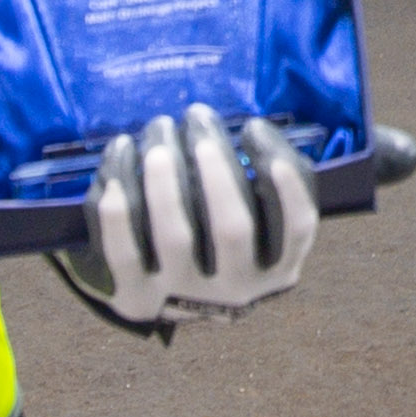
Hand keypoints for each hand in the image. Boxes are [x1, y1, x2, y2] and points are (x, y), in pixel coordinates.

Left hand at [51, 104, 318, 331]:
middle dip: (215, 167)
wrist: (172, 301)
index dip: (287, 183)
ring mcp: (184, 296)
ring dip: (165, 178)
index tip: (255, 129)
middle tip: (197, 116)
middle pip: (232, 228)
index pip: (295, 227)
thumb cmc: (224, 242)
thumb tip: (257, 131)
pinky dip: (120, 207)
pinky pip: (124, 251)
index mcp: (277, 268)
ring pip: (175, 236)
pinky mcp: (137, 298)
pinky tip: (121, 158)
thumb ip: (270, 184)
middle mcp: (235, 289)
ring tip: (159, 130)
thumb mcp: (263, 225)